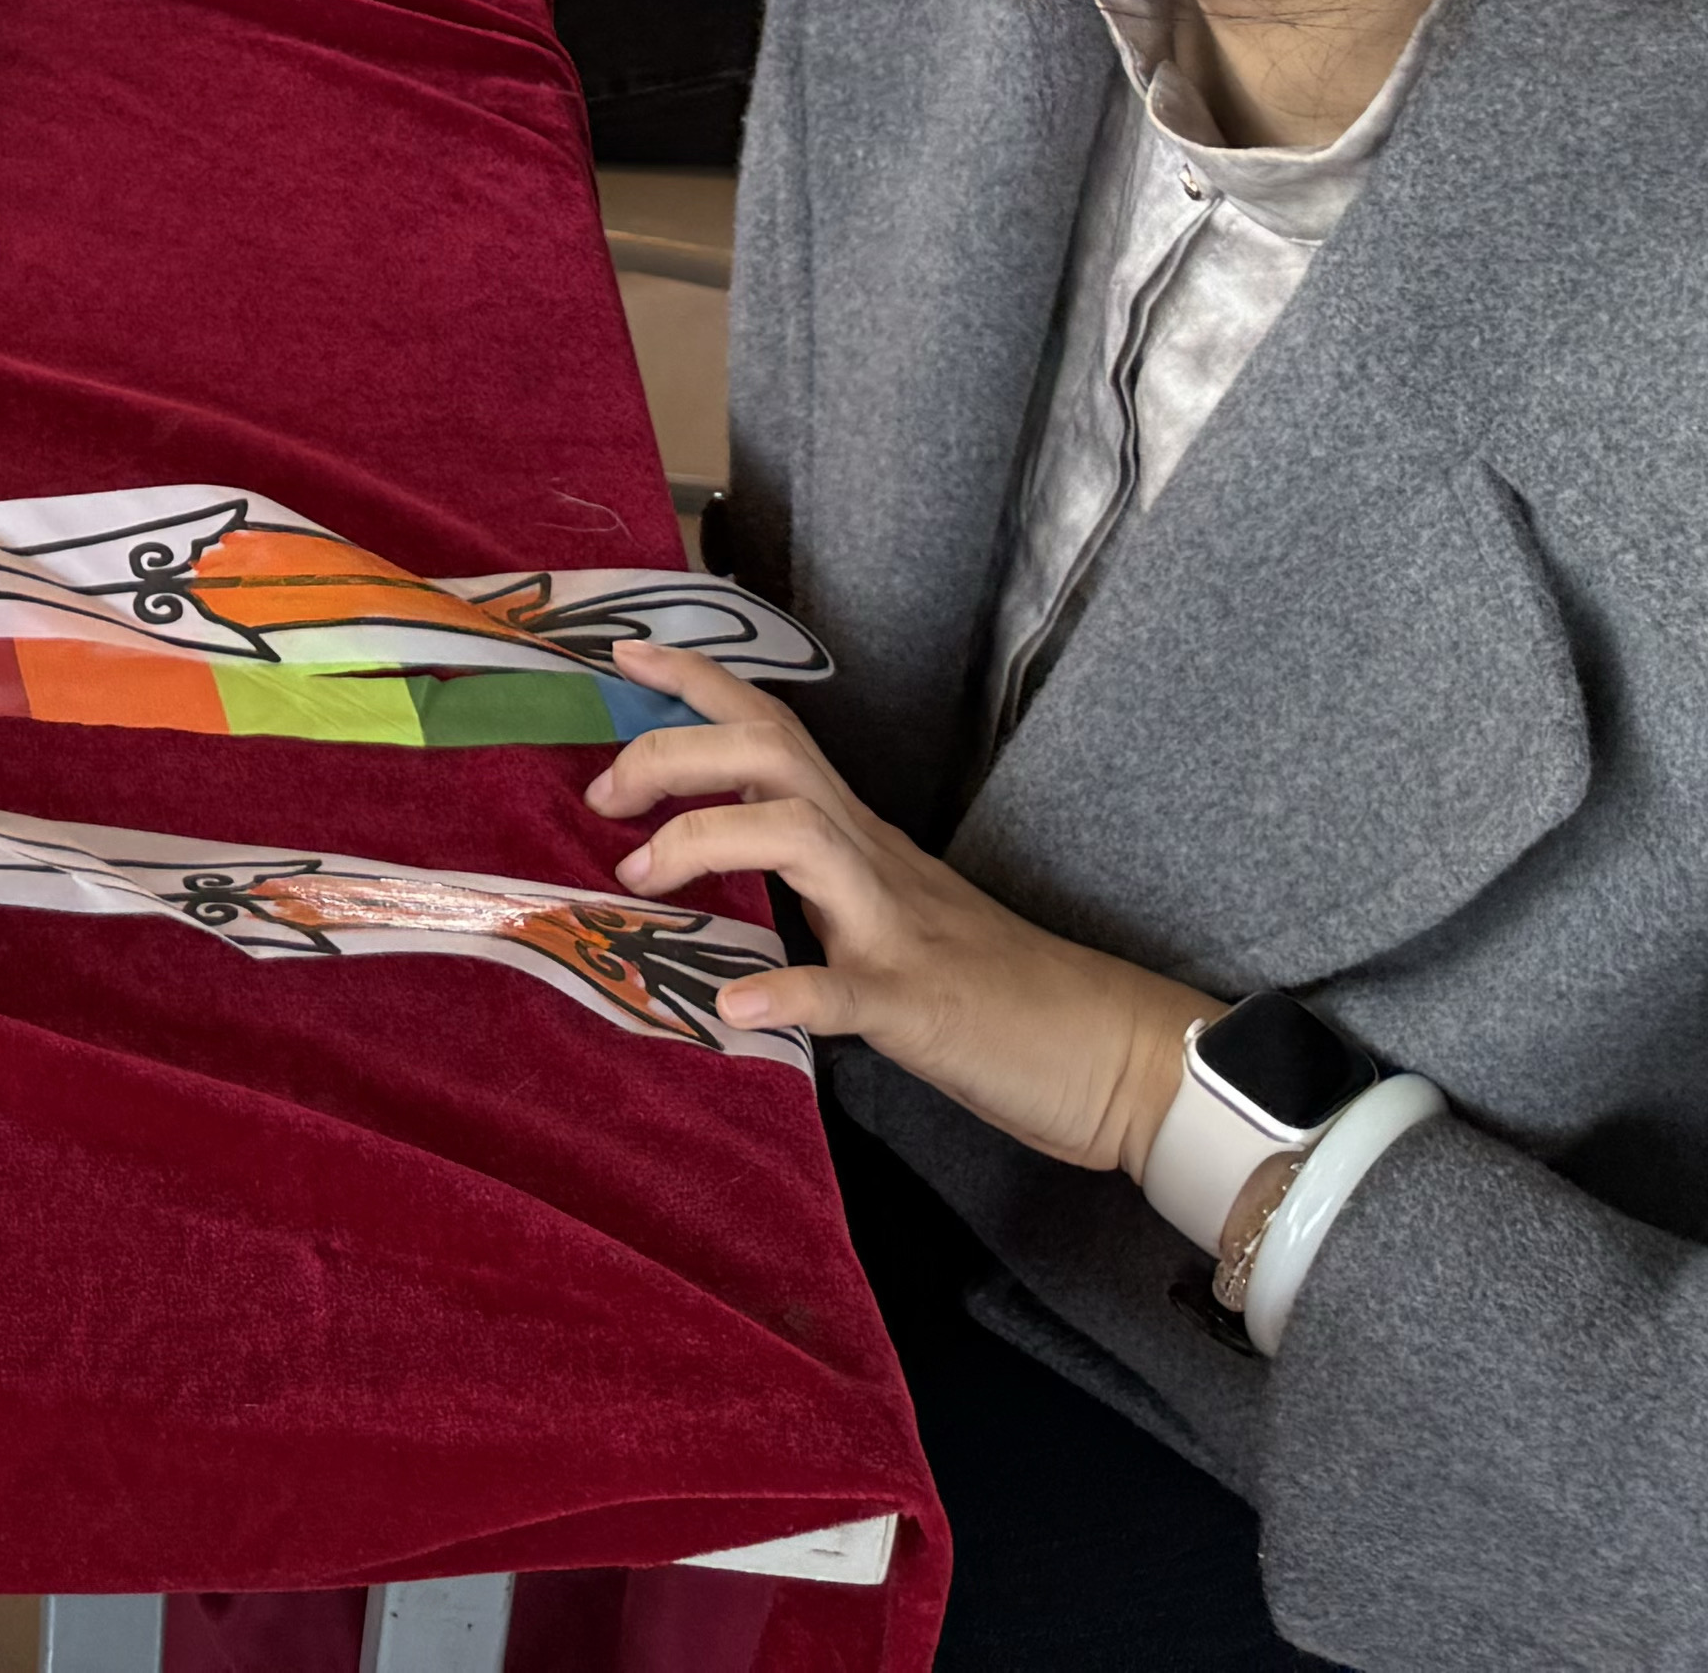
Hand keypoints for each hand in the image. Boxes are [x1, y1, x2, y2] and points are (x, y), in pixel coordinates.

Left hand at [592, 652, 1221, 1176]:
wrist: (1106, 1050)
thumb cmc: (992, 986)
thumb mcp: (881, 918)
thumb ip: (809, 883)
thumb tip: (713, 866)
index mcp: (858, 839)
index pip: (774, 732)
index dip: (698, 685)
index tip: (624, 658)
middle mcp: (873, 861)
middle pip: (771, 758)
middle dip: (674, 753)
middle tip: (602, 795)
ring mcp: (899, 930)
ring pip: (800, 838)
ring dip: (707, 840)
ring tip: (641, 876)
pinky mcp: (920, 1006)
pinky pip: (849, 992)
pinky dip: (789, 992)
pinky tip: (734, 1003)